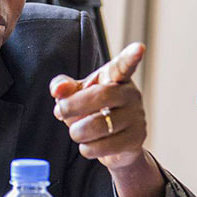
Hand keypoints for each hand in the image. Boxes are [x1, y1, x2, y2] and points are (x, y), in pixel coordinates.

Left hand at [49, 43, 146, 169]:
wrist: (114, 143)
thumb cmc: (92, 109)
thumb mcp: (75, 93)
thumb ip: (63, 87)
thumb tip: (57, 90)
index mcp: (115, 77)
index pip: (123, 66)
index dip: (130, 57)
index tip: (139, 47)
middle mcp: (130, 94)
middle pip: (101, 96)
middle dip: (73, 106)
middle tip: (60, 111)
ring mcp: (136, 117)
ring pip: (100, 125)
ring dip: (78, 131)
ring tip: (76, 131)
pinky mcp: (136, 139)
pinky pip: (105, 146)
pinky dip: (88, 148)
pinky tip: (87, 145)